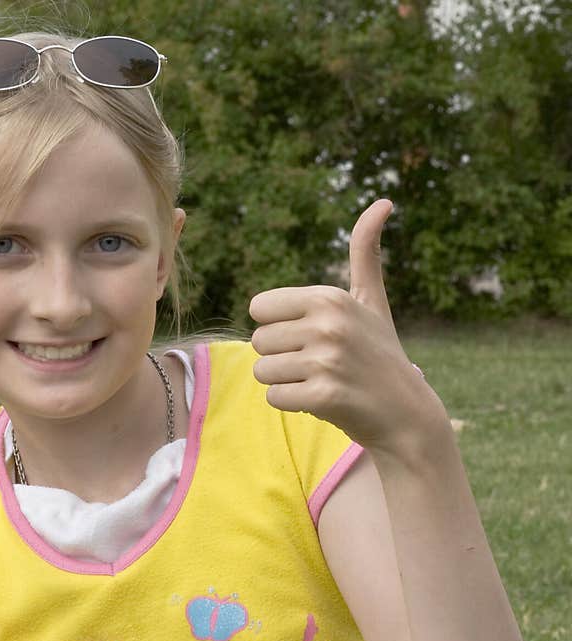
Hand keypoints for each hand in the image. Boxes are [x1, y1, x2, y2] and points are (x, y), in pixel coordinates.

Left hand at [248, 199, 440, 452]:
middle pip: (258, 342)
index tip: (311, 336)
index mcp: (330, 297)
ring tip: (321, 381)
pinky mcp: (325, 397)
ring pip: (262, 371)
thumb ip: (365, 253)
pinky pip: (274, 398)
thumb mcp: (371, 301)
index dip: (279, 327)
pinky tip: (322, 401)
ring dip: (285, 382)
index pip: (259, 308)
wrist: (406, 414)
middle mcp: (328, 324)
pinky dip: (292, 403)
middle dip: (281, 357)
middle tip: (319, 364)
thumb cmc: (380, 353)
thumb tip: (383, 202)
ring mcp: (328, 361)